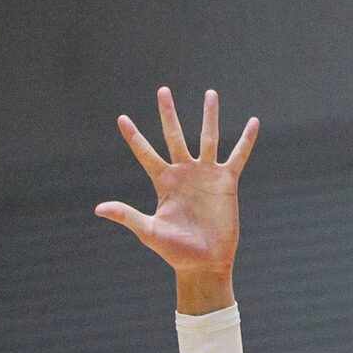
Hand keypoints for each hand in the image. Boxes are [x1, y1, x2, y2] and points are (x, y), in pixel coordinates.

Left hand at [96, 87, 257, 313]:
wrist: (204, 262)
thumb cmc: (175, 251)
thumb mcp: (148, 232)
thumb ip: (127, 216)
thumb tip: (99, 208)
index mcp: (163, 183)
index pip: (145, 154)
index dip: (134, 137)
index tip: (121, 118)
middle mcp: (183, 174)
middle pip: (174, 136)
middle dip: (168, 114)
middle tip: (162, 90)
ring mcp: (205, 175)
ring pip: (207, 138)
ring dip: (209, 116)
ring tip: (210, 93)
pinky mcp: (226, 182)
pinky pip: (237, 156)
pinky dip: (245, 140)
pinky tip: (253, 122)